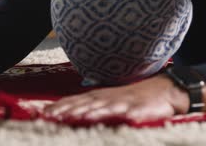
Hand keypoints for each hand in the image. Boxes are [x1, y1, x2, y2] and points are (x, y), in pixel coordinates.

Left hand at [43, 74, 189, 122]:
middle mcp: (108, 98)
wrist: (162, 90)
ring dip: (86, 112)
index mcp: (100, 96)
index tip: (43, 112)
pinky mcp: (137, 108)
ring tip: (73, 117)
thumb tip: (73, 112)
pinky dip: (115, 114)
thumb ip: (92, 105)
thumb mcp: (110, 100)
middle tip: (51, 116)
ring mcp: (122, 102)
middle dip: (67, 110)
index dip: (60, 106)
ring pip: (101, 107)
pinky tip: (108, 117)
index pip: (76, 101)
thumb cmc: (133, 97)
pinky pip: (126, 112)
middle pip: (84, 104)